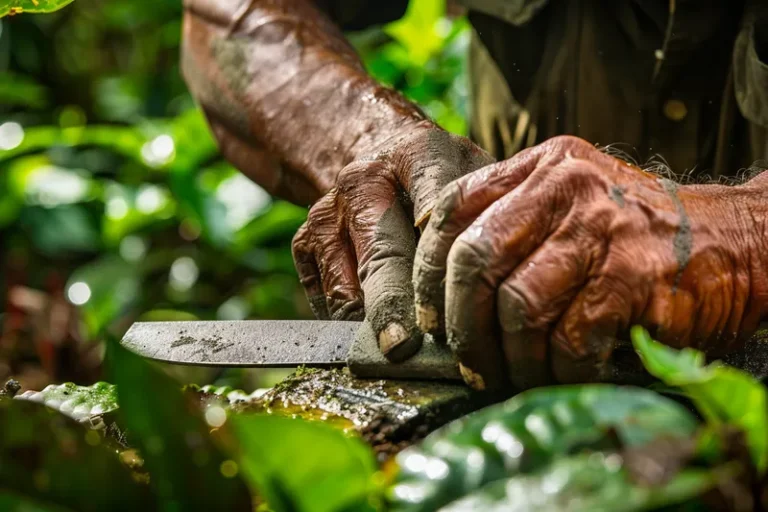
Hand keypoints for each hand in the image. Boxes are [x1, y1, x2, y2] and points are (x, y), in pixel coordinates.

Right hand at [292, 122, 492, 360]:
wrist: (374, 158)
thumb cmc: (440, 178)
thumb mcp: (473, 174)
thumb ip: (489, 213)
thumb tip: (507, 285)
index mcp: (418, 154)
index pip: (436, 204)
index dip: (443, 256)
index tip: (451, 296)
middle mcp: (364, 179)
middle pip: (383, 257)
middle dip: (395, 308)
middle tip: (404, 349)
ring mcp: (328, 212)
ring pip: (348, 288)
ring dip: (375, 328)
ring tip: (406, 355)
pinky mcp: (304, 242)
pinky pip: (326, 300)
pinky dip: (353, 326)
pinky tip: (380, 330)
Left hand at [413, 135, 767, 389]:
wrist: (740, 240)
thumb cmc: (642, 233)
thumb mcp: (574, 200)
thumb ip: (515, 218)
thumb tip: (444, 271)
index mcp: (542, 167)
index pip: (454, 209)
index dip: (426, 269)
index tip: (428, 314)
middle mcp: (567, 189)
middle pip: (474, 260)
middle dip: (461, 324)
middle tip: (469, 360)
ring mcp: (602, 230)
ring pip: (517, 306)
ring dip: (510, 356)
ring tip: (514, 375)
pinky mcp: (634, 278)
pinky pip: (569, 339)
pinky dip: (559, 370)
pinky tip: (565, 374)